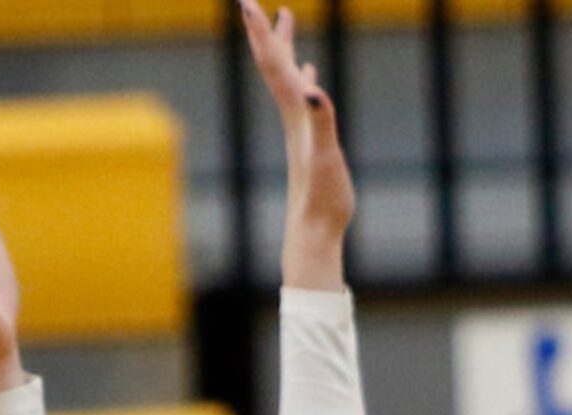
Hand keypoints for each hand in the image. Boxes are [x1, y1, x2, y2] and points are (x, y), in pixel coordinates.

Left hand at [240, 1, 354, 287]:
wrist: (314, 234)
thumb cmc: (322, 200)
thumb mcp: (326, 157)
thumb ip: (322, 122)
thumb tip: (315, 90)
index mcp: (295, 113)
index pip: (274, 65)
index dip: (260, 32)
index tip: (245, 1)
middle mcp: (293, 116)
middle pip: (274, 65)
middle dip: (266, 31)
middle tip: (255, 1)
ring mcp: (301, 129)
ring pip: (288, 79)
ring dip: (285, 49)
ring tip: (286, 21)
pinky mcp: (310, 143)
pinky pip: (305, 101)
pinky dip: (305, 82)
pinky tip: (310, 79)